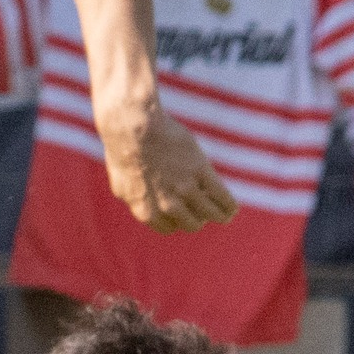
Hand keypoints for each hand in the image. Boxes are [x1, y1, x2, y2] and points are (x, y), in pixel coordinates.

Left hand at [96, 98, 237, 232]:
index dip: (178, 220)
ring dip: (220, 216)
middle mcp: (167, 204)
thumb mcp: (121, 182)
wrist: (132, 125)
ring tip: (225, 214)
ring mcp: (185, 187)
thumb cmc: (123, 149)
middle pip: (192, 224)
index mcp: (147, 211)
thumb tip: (141, 205)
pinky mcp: (200, 171)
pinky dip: (229, 205)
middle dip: (199, 218)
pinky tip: (231, 207)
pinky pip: (221, 197)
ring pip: (210, 213)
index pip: (170, 228)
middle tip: (204, 209)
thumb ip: (133, 200)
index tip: (184, 212)